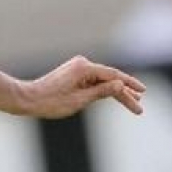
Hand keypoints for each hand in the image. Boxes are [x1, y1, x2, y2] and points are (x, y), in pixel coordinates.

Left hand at [20, 56, 145, 118]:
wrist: (29, 99)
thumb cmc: (51, 102)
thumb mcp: (79, 100)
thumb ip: (101, 92)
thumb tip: (119, 85)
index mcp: (83, 68)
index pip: (113, 75)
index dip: (129, 84)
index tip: (142, 92)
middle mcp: (82, 64)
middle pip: (110, 78)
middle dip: (125, 93)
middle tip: (140, 107)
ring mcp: (78, 69)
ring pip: (103, 81)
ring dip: (117, 92)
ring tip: (134, 103)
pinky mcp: (75, 75)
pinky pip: (95, 82)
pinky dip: (105, 91)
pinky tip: (117, 96)